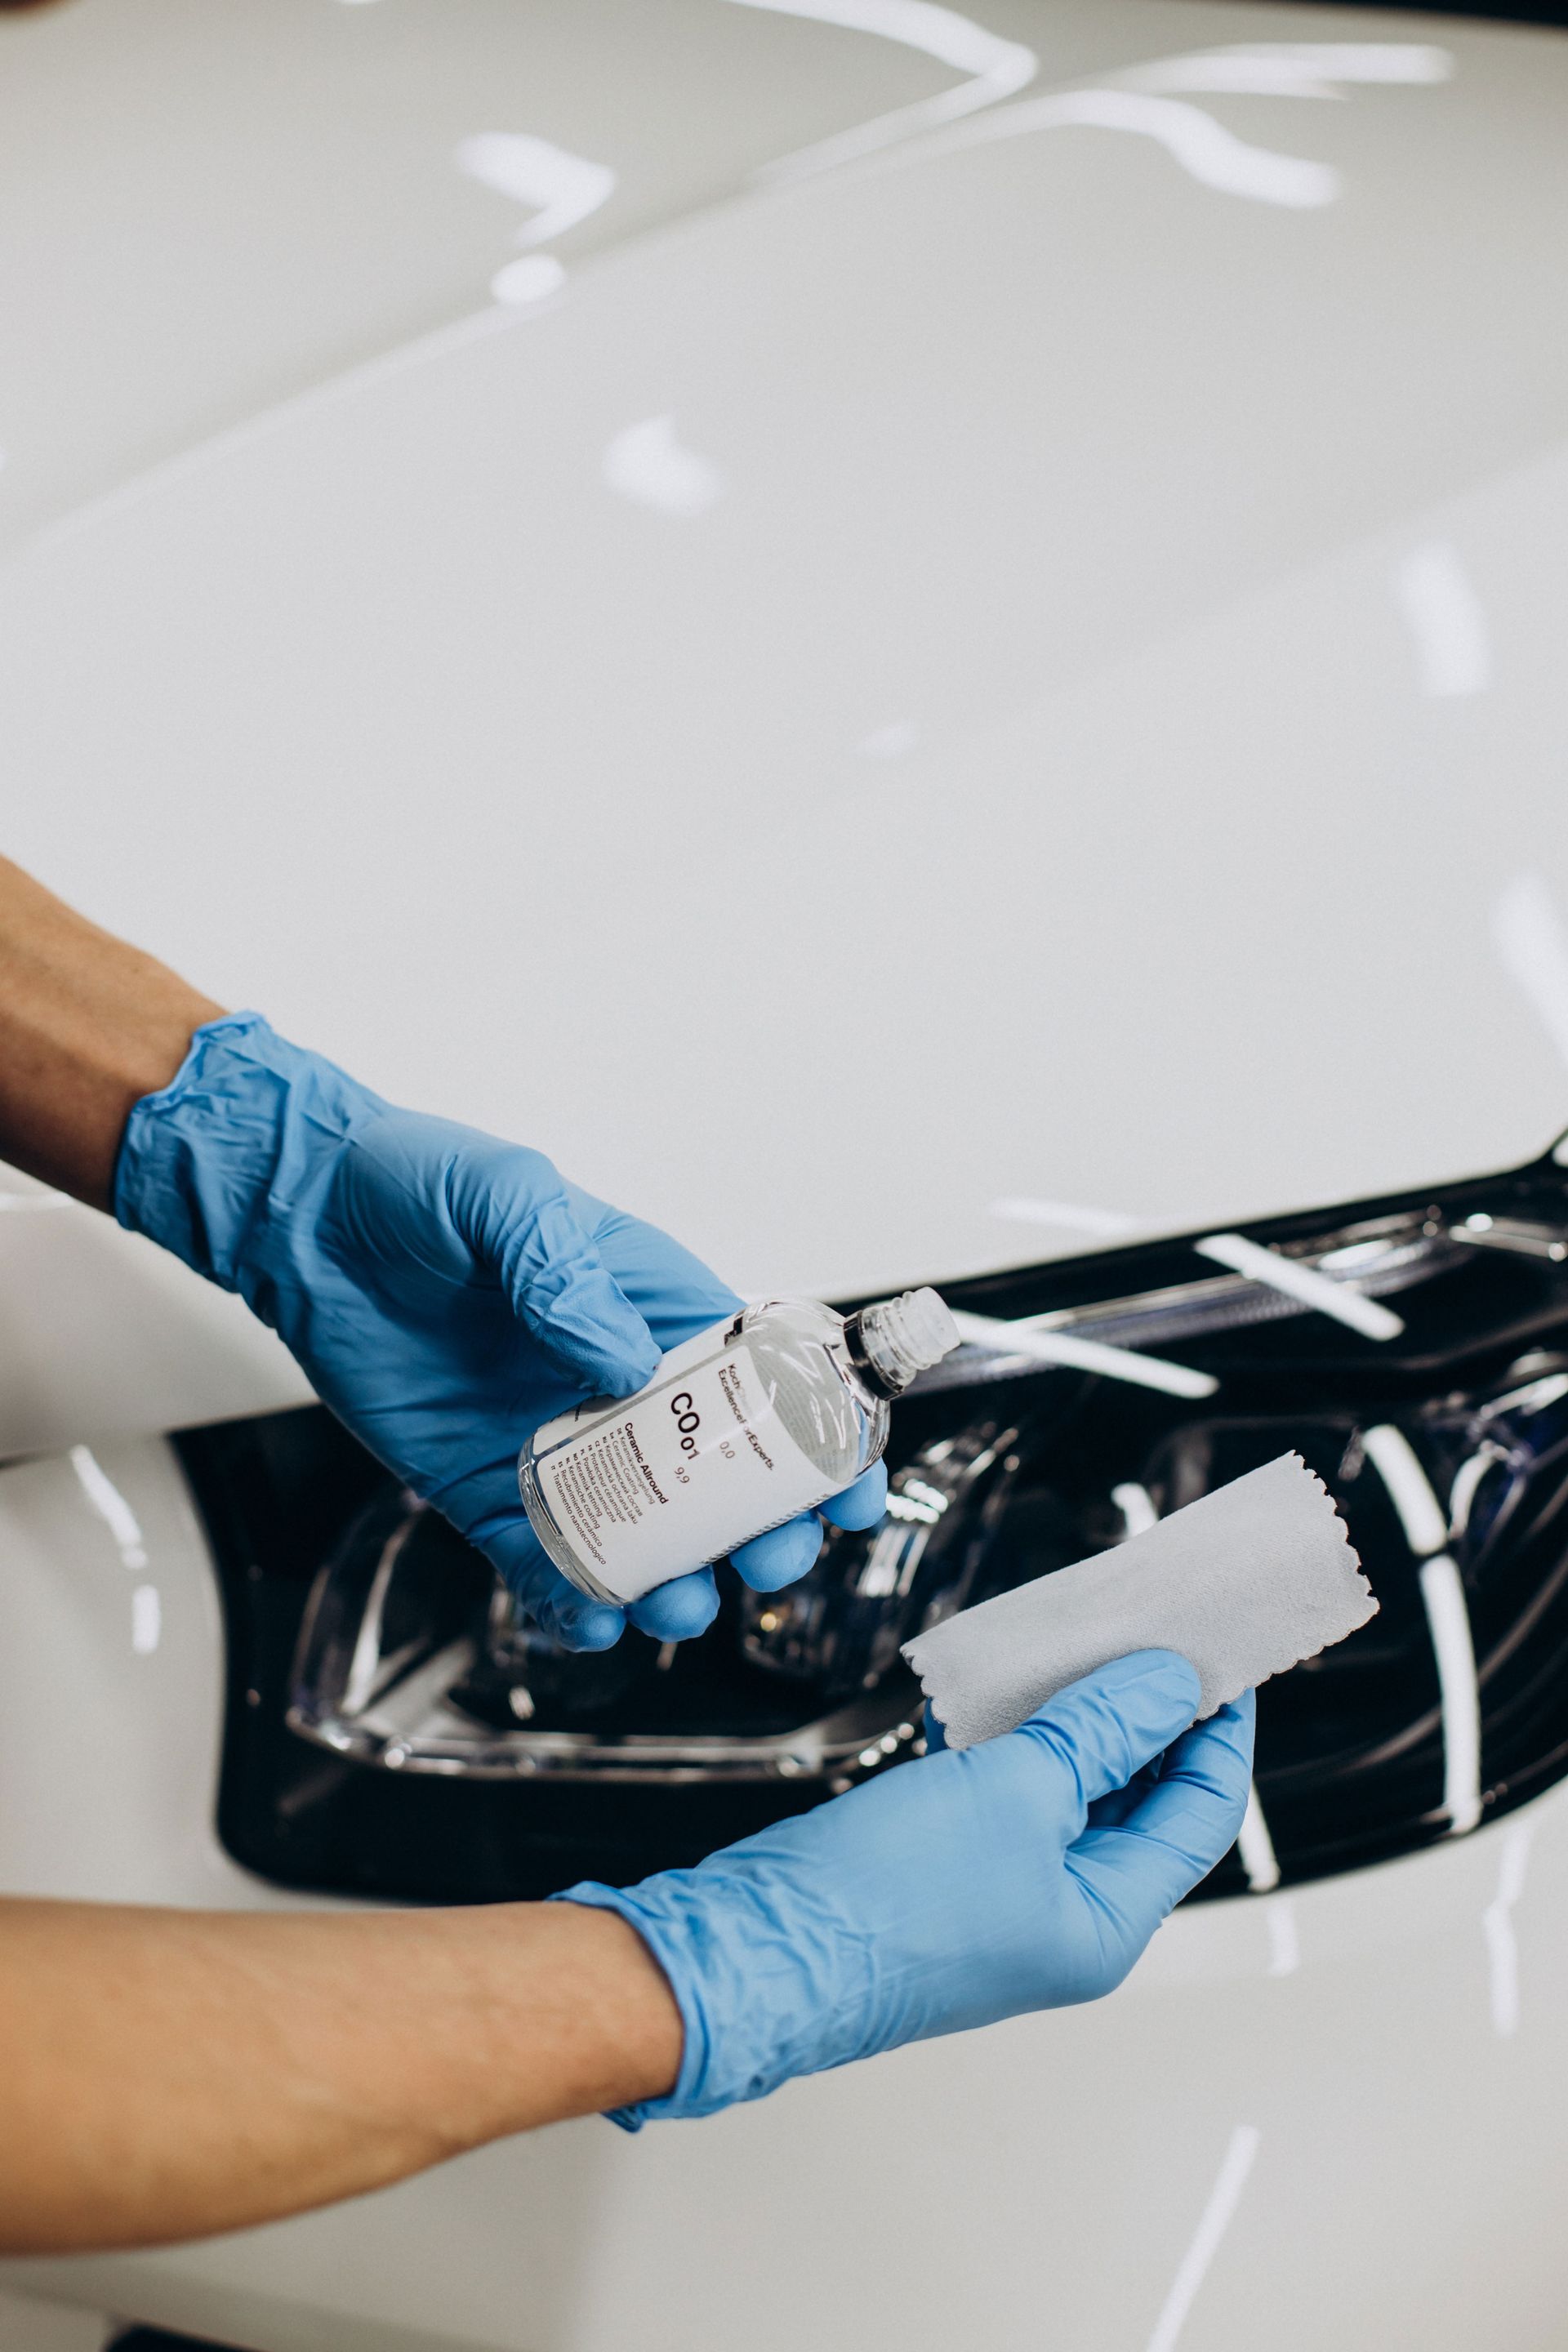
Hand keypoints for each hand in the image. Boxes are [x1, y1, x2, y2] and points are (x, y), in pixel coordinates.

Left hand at [114, 1013, 886, 1647]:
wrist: (304, 1222)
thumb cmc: (418, 1185)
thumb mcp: (507, 1194)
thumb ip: (564, 1270)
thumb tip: (620, 1364)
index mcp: (658, 1312)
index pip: (767, 1384)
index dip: (823, 1443)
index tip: (851, 1493)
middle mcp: (622, 1390)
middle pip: (723, 1481)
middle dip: (760, 1533)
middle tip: (764, 1563)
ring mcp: (557, 1448)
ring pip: (644, 1537)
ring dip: (675, 1581)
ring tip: (673, 1605)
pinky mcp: (486, 1491)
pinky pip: (543, 1562)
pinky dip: (575, 1601)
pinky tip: (594, 1621)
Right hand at [560, 1652, 1253, 2119]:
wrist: (753, 1950)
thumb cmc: (883, 1903)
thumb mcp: (1015, 1793)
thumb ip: (1099, 1731)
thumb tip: (1170, 1684)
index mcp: (1107, 1922)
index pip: (1200, 1812)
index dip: (1218, 1727)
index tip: (1221, 1653)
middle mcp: (1064, 1917)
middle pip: (1140, 1800)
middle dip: (1147, 1713)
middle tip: (1150, 1629)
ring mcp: (1002, 1894)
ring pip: (1069, 1791)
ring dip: (1077, 1717)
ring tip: (1085, 1641)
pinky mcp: (946, 1868)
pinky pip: (1009, 1792)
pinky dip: (1018, 1737)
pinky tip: (1007, 1687)